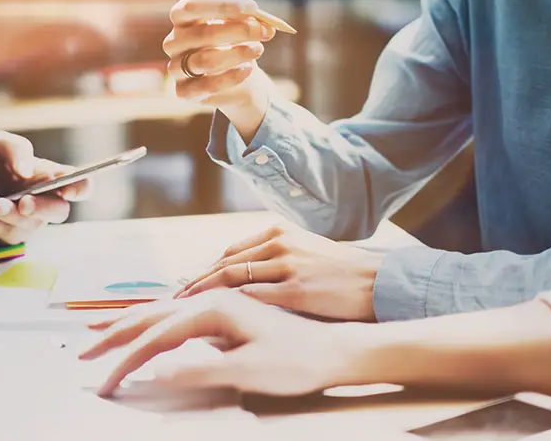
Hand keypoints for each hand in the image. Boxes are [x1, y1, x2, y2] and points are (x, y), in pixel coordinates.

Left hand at [0, 131, 89, 244]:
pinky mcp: (9, 235)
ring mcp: (27, 220)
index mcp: (48, 175)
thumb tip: (29, 170)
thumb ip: (16, 148)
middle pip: (60, 211)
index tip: (68, 190)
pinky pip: (6, 233)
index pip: (78, 183)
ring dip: (11, 214)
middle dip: (43, 208)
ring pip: (31, 224)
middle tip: (24, 202)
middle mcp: (43, 199)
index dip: (81, 187)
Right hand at [80, 290, 358, 396]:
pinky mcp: (225, 313)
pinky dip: (152, 322)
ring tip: (100, 331)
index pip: (156, 335)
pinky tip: (146, 327)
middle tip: (83, 351)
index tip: (104, 382)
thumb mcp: (249, 370)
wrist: (335, 349)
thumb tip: (154, 370)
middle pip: (152, 314)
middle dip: (115, 334)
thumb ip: (200, 368)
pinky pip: (177, 314)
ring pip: (162, 311)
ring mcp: (219, 304)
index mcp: (214, 308)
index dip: (126, 359)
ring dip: (129, 324)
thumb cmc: (298, 361)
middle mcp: (212, 299)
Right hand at [163, 0, 274, 139]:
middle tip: (263, 31)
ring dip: (238, 53)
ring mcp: (176, 68)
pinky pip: (206, 86)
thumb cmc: (235, 38)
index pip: (192, 6)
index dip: (222, 5)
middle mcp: (173, 42)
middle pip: (202, 34)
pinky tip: (248, 69)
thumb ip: (235, 1)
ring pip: (206, 61)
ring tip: (259, 49)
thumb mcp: (238, 17)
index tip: (253, 7)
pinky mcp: (184, 92)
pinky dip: (231, 77)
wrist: (240, 75)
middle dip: (238, 31)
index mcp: (182, 18)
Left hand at [176, 224, 382, 320]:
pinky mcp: (296, 289)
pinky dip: (230, 306)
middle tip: (173, 301)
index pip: (230, 252)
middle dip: (196, 282)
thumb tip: (240, 277)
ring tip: (184, 310)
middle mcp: (278, 243)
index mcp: (277, 232)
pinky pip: (253, 296)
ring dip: (204, 293)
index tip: (186, 287)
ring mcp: (286, 265)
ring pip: (232, 277)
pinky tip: (214, 318)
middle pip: (224, 263)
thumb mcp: (303, 253)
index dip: (205, 271)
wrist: (376, 281)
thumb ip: (272, 260)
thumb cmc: (339, 272)